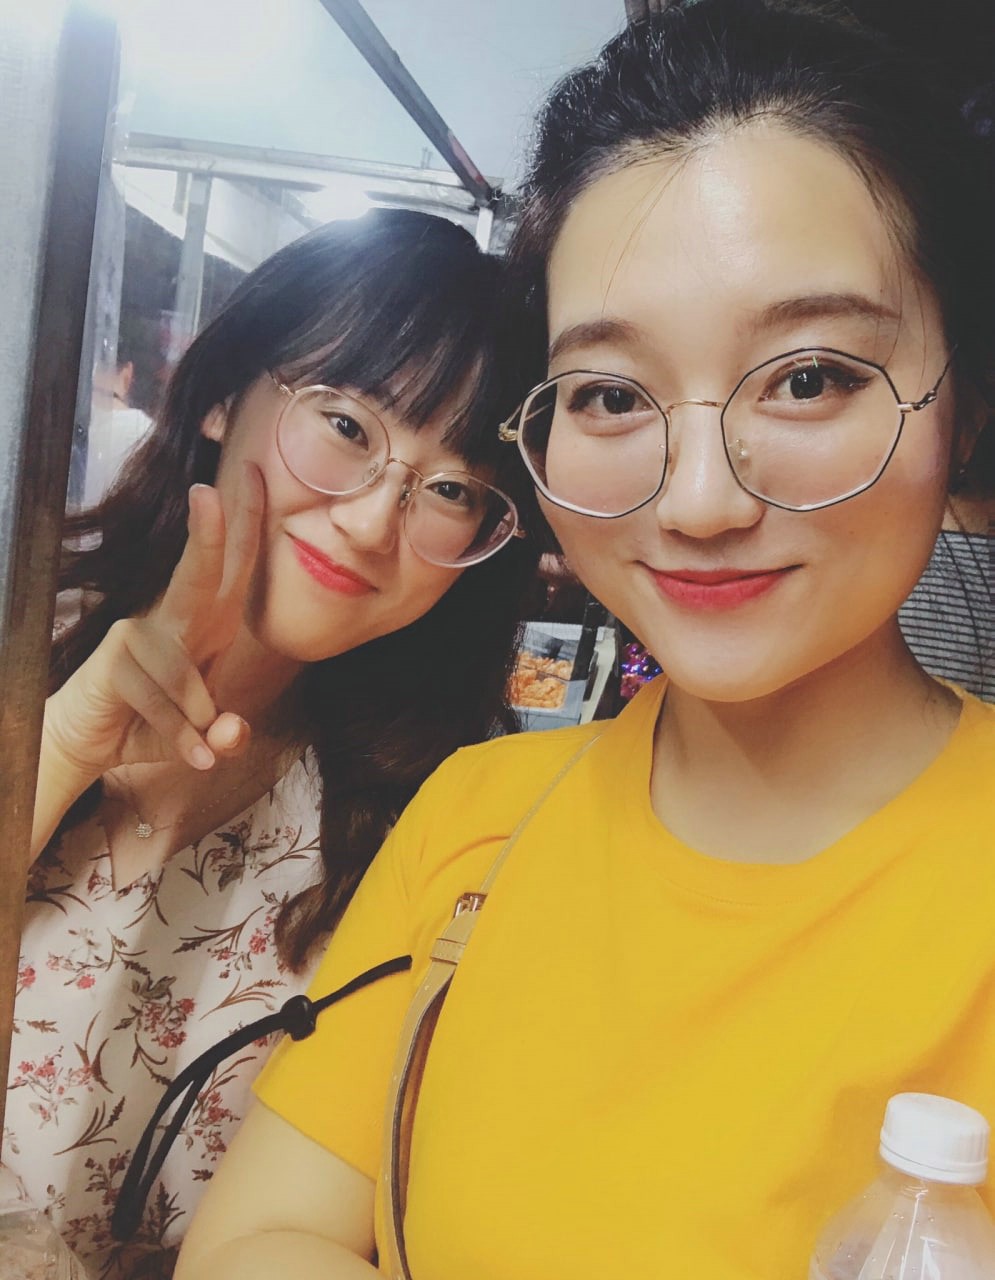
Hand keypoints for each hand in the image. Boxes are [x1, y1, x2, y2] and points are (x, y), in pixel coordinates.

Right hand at [44, 464, 265, 784]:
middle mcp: (175, 618)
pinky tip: (190, 756)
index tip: (253, 474)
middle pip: (200, 573)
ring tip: (200, 750)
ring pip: (186, 673)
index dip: (246, 523)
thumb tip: (231, 730)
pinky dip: (179, 734)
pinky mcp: (115, 659)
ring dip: (198, 721)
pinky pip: (160, 698)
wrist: (93, 744)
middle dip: (212, 535)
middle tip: (210, 491)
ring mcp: (140, 633)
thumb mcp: (204, 736)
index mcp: (207, 623)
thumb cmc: (155, 724)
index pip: (233, 568)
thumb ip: (227, 734)